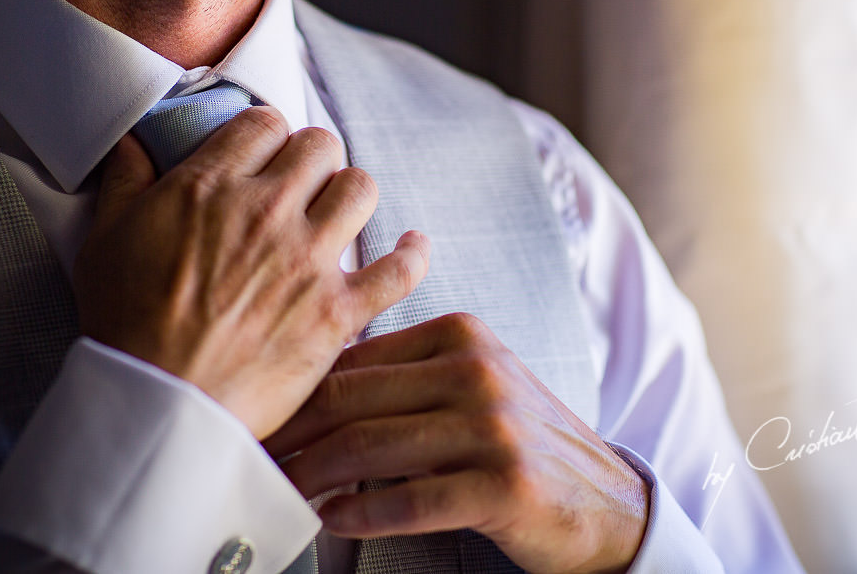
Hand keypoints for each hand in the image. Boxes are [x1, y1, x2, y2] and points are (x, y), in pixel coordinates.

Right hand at [72, 106, 429, 439]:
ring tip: (339, 212)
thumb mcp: (105, 239)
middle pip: (319, 146)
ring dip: (351, 194)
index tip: (263, 155)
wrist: (159, 402)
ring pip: (361, 188)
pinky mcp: (338, 311)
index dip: (265, 135)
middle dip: (311, 158)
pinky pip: (399, 269)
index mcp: (213, 185)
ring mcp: (310, 260)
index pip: (264, 122)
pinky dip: (411, 254)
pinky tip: (411, 246)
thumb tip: (133, 140)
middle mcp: (269, 211)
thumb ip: (124, 179)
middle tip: (300, 184)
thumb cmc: (125, 324)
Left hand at [264, 313, 650, 573]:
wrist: (609, 503)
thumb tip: (306, 383)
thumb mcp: (469, 387)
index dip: (294, 394)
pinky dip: (363, 514)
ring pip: (371, 447)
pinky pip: (412, 499)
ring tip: (280, 495)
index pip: (352, 360)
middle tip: (247, 459)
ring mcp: (494, 425)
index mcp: (460, 334)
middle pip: (352, 400)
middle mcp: (476, 369)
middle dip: (291, 435)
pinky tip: (333, 521)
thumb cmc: (519, 444)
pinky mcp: (506, 484)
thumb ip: (403, 377)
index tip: (256, 419)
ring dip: (313, 478)